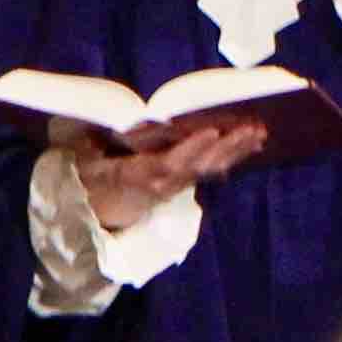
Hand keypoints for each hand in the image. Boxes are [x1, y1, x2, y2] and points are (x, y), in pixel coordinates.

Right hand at [66, 121, 258, 231]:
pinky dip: (231, 156)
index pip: (168, 164)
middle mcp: (161, 184)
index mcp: (136, 176)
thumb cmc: (86, 180)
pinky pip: (208, 170)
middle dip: (227, 148)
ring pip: (209, 169)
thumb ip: (90, 146)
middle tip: (252, 129)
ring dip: (236, 151)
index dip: (191, 149)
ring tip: (259, 133)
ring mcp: (173, 187)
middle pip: (199, 166)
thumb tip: (99, 127)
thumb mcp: (82, 164)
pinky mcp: (180, 185)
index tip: (212, 131)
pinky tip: (250, 143)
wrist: (89, 214)